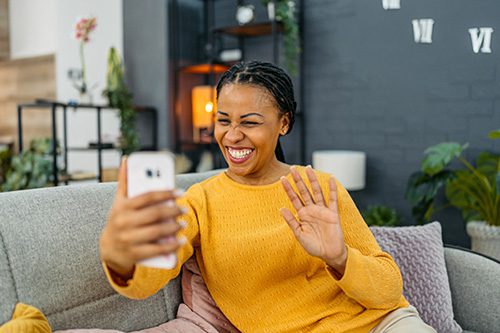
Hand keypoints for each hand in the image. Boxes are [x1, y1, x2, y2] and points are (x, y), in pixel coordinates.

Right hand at [99, 157, 184, 279]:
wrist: (108, 249)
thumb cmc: (119, 220)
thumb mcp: (119, 201)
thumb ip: (125, 181)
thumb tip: (127, 159)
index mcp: (122, 207)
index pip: (147, 196)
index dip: (165, 193)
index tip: (180, 192)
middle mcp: (124, 222)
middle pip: (154, 214)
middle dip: (173, 211)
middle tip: (184, 209)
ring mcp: (128, 239)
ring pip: (156, 232)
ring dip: (173, 227)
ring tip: (184, 223)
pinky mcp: (133, 254)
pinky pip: (155, 250)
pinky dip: (170, 247)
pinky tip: (180, 241)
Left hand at [280, 166, 346, 273]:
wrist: (329, 254)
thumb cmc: (313, 246)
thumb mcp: (299, 234)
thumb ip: (291, 221)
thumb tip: (281, 209)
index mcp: (302, 214)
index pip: (294, 198)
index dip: (288, 189)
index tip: (282, 178)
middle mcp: (312, 210)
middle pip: (304, 191)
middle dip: (298, 180)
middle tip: (292, 168)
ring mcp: (322, 210)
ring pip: (317, 192)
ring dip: (313, 180)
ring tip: (308, 169)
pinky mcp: (333, 213)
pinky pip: (332, 199)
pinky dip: (332, 189)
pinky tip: (331, 179)